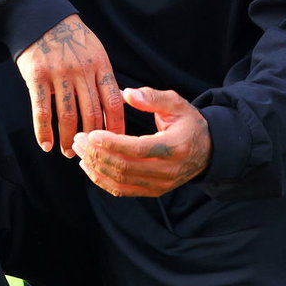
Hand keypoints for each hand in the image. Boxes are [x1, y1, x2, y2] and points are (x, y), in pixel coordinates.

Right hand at [15, 15, 124, 156]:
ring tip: (68, 152)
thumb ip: (103, 77)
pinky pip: (42, 109)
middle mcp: (82, 71)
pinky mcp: (37, 76)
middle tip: (90, 153)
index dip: (116, 126)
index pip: (113, 102)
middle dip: (92, 138)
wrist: (41, 17)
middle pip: (91, 113)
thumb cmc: (71, 39)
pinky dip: (43, 130)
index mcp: (100, 65)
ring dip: (68, 138)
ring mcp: (59, 73)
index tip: (116, 144)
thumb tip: (113, 110)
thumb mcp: (95, 51)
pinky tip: (46, 144)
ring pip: (67, 115)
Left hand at [71, 87, 209, 196]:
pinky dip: (102, 180)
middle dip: (97, 154)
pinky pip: (122, 190)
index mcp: (176, 146)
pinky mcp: (153, 191)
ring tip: (79, 149)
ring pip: (121, 181)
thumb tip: (126, 94)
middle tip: (78, 138)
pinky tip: (88, 165)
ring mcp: (161, 184)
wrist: (207, 150)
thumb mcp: (176, 103)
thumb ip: (152, 97)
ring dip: (95, 166)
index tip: (92, 134)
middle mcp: (169, 170)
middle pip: (126, 167)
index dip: (113, 144)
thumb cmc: (188, 123)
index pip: (140, 149)